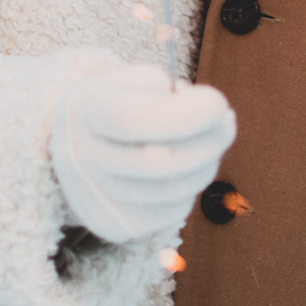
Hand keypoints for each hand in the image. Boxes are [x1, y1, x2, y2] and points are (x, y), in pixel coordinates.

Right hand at [50, 62, 235, 243]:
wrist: (78, 145)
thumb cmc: (120, 103)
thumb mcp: (133, 78)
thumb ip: (167, 89)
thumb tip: (206, 115)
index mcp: (84, 110)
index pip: (133, 119)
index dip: (186, 114)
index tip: (219, 102)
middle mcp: (81, 159)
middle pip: (159, 162)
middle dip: (209, 141)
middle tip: (227, 121)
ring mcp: (96, 199)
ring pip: (174, 191)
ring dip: (206, 164)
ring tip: (210, 140)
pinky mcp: (117, 227)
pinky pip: (173, 211)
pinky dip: (191, 187)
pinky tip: (186, 166)